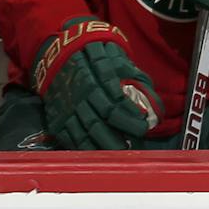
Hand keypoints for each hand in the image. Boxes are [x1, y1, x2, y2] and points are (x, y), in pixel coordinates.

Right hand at [35, 26, 161, 149]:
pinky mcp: (56, 117)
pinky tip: (96, 154)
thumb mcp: (116, 59)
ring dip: (101, 146)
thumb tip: (152, 106)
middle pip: (98, 121)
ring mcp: (66, 108)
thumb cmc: (95, 58)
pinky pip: (68, 137)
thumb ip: (134, 80)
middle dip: (117, 137)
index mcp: (95, 79)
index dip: (129, 116)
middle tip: (133, 148)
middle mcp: (79, 95)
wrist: (57, 54)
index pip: (113, 102)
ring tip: (117, 154)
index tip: (144, 125)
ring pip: (83, 132)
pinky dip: (82, 148)